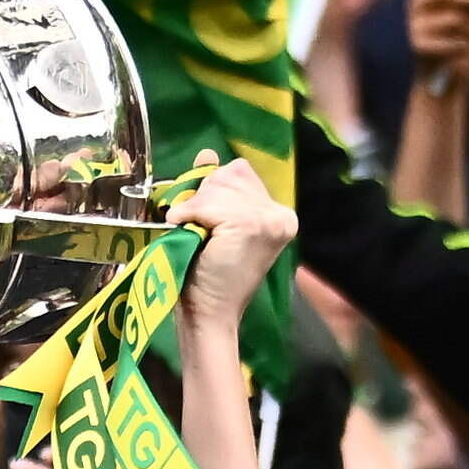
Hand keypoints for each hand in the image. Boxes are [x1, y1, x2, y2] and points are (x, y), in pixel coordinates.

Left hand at [170, 151, 295, 329]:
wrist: (209, 314)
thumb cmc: (209, 274)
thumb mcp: (215, 223)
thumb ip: (216, 188)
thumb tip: (207, 153)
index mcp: (281, 214)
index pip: (241, 171)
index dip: (213, 189)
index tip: (205, 217)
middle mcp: (283, 214)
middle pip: (231, 174)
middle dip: (205, 196)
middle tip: (198, 227)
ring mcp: (270, 220)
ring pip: (219, 187)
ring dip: (196, 207)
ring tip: (194, 232)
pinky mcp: (251, 225)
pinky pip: (209, 203)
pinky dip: (189, 214)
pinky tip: (186, 230)